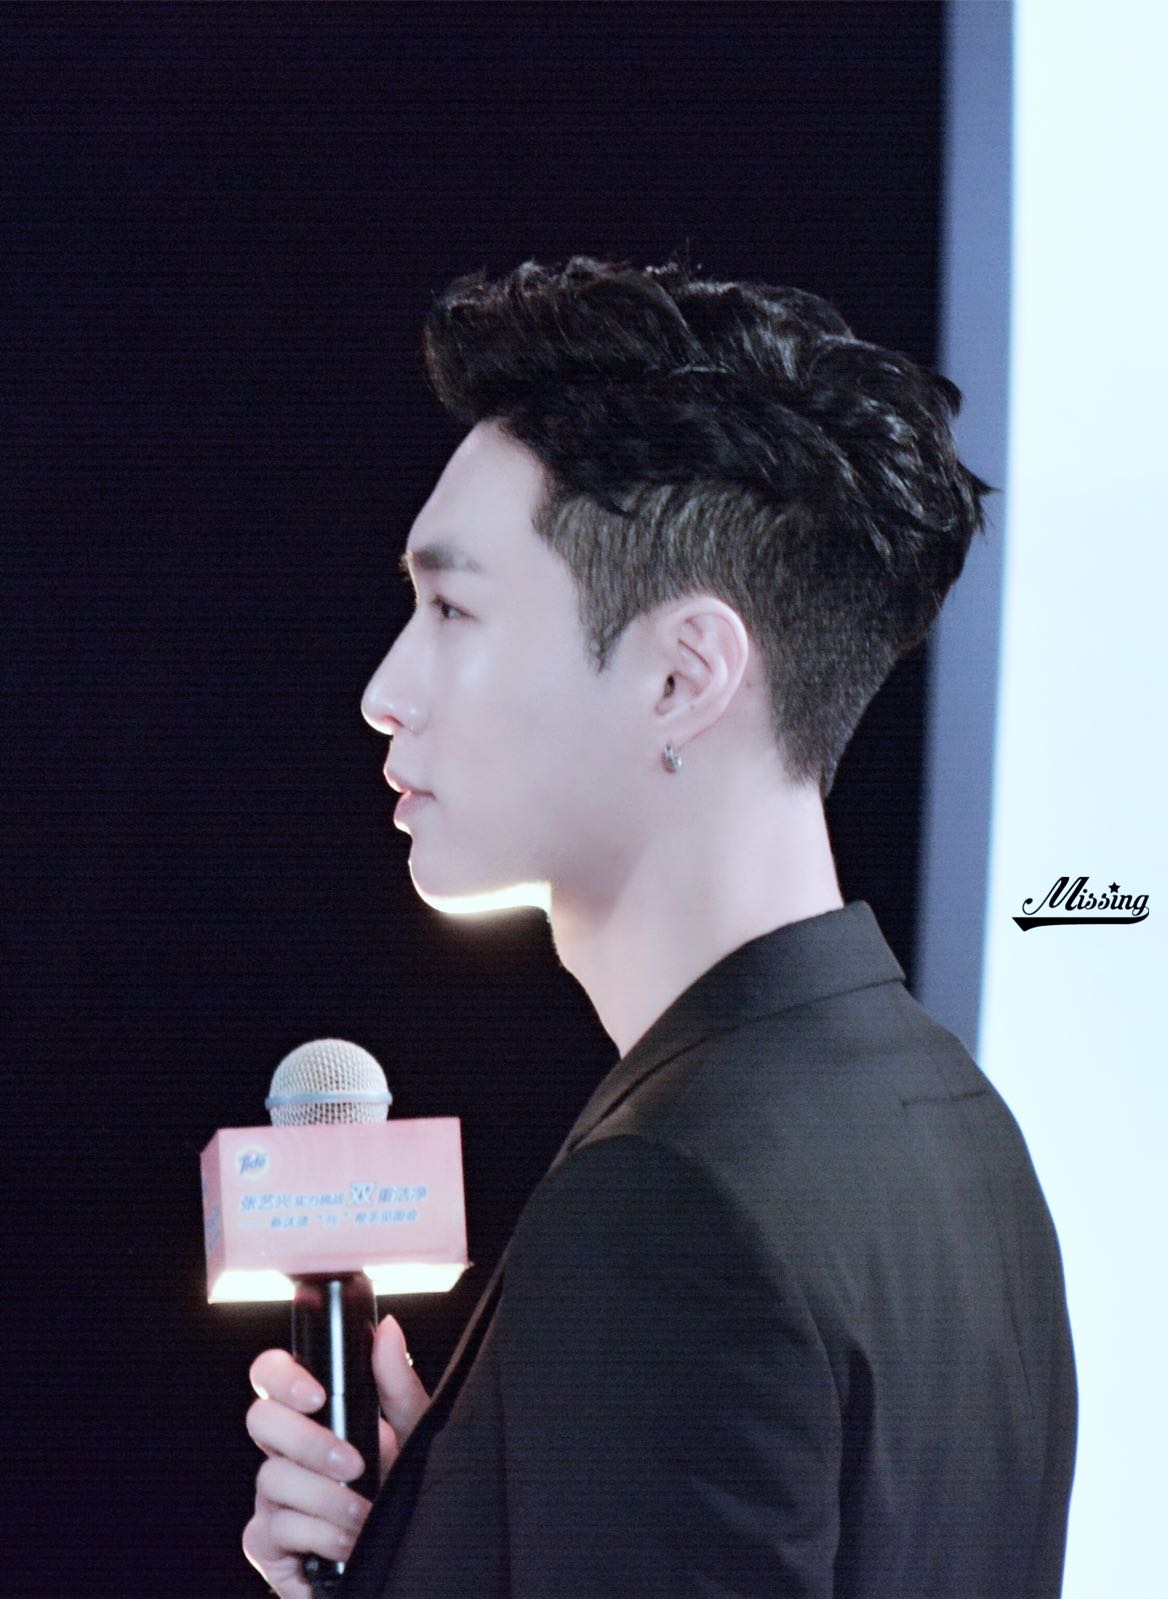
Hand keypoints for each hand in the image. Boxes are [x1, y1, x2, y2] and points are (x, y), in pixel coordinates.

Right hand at [242, 1313, 429, 1597]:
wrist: (404, 1557)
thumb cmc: (402, 1490)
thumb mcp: (414, 1434)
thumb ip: (397, 1384)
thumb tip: (387, 1329)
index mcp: (313, 1416)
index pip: (270, 1374)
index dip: (282, 1376)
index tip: (318, 1395)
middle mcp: (284, 1451)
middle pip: (260, 1420)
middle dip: (308, 1443)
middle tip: (354, 1464)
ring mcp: (271, 1497)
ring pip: (270, 1479)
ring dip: (325, 1499)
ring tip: (364, 1513)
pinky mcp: (268, 1544)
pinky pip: (275, 1529)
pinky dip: (318, 1537)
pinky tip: (347, 1543)